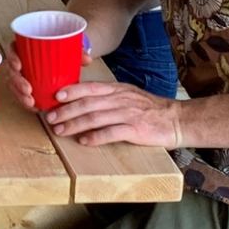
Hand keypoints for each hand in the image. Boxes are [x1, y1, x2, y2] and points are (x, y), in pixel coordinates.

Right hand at [1, 37, 92, 112]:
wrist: (65, 58)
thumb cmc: (63, 50)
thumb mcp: (70, 48)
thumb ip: (77, 52)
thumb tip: (87, 59)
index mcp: (26, 47)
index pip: (13, 49)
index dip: (12, 58)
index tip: (19, 65)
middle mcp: (21, 60)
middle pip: (12, 70)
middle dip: (17, 82)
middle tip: (28, 89)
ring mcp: (22, 74)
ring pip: (14, 84)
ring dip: (19, 94)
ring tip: (30, 101)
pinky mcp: (26, 86)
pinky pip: (21, 94)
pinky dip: (25, 101)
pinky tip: (33, 107)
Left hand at [41, 80, 184, 149]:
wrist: (177, 119)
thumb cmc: (151, 110)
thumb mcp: (129, 95)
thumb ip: (109, 97)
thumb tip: (84, 101)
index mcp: (118, 90)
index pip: (91, 87)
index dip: (72, 91)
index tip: (55, 96)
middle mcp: (121, 99)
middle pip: (88, 103)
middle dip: (66, 110)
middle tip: (50, 118)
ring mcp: (128, 114)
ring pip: (96, 117)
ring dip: (75, 124)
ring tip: (60, 131)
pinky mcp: (136, 129)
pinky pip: (112, 132)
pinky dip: (96, 137)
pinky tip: (84, 141)